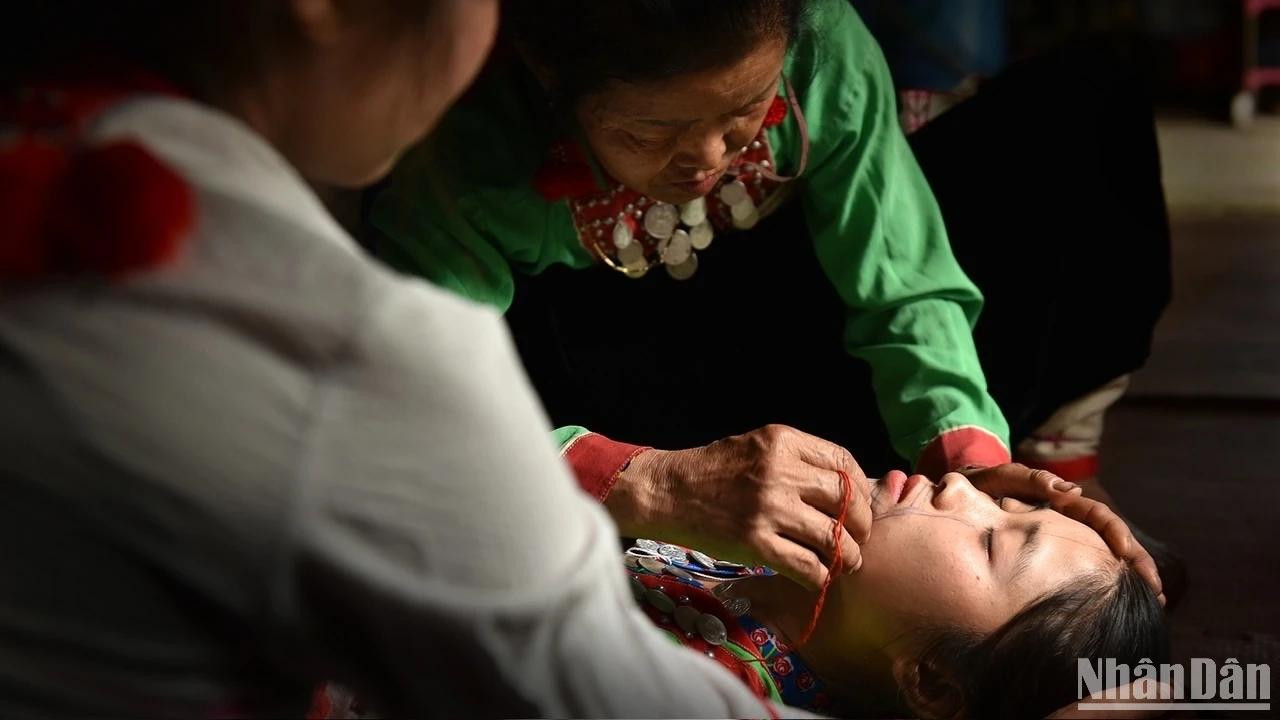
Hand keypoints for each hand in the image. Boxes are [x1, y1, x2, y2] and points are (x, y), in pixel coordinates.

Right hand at [608, 424, 871, 589]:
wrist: (667, 492)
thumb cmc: (713, 470)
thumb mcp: (757, 447)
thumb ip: (798, 460)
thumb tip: (847, 488)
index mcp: (783, 442)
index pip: (844, 464)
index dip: (863, 489)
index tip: (861, 506)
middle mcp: (780, 472)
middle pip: (846, 501)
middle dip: (861, 526)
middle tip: (857, 540)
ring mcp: (768, 508)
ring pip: (832, 538)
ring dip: (847, 557)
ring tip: (845, 564)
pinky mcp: (755, 542)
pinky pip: (806, 566)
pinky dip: (819, 578)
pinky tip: (817, 579)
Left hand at [960, 463, 1164, 605]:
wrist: (960, 497)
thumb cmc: (980, 485)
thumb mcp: (998, 478)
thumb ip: (1025, 479)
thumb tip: (1068, 490)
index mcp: (1061, 500)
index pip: (1099, 516)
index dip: (1118, 535)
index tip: (1131, 555)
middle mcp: (1069, 518)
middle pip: (1111, 540)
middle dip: (1136, 563)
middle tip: (1155, 589)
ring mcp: (1064, 536)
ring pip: (1103, 557)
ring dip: (1127, 578)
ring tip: (1151, 601)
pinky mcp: (1058, 553)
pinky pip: (1086, 568)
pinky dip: (1104, 584)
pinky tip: (1118, 605)